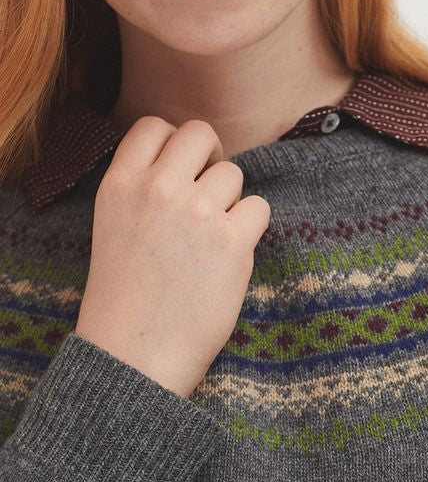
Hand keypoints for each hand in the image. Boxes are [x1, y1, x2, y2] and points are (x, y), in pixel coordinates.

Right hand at [75, 116, 269, 397]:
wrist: (133, 355)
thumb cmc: (125, 297)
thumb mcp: (114, 226)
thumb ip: (144, 188)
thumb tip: (191, 161)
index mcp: (119, 184)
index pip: (154, 125)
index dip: (174, 143)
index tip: (182, 169)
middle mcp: (157, 189)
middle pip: (200, 134)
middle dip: (211, 157)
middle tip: (209, 191)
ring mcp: (196, 212)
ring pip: (234, 174)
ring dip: (230, 202)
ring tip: (209, 241)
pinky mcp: (231, 241)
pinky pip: (259, 208)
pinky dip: (251, 229)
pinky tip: (229, 256)